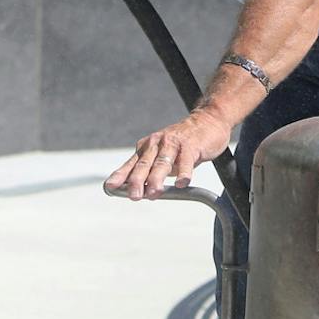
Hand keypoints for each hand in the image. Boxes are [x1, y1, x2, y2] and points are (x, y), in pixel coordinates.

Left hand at [108, 108, 231, 200]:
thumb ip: (150, 171)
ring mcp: (174, 143)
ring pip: (162, 162)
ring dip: (157, 178)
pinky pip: (186, 161)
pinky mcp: (191, 145)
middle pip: (144, 164)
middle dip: (137, 180)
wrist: (208, 122)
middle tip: (133, 196)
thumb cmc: (182, 144)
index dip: (120, 176)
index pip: (131, 164)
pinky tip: (182, 183)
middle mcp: (157, 143)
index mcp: (147, 147)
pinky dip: (184, 172)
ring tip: (153, 193)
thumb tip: (137, 192)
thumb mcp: (162, 156)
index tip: (110, 187)